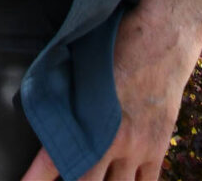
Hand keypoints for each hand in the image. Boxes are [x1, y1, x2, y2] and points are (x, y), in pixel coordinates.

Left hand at [19, 0, 201, 180]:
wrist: (163, 36)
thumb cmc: (117, 44)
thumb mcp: (83, 67)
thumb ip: (66, 99)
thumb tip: (47, 115)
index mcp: (89, 119)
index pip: (56, 160)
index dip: (38, 178)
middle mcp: (113, 140)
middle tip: (70, 176)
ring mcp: (138, 147)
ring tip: (99, 176)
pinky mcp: (157, 147)